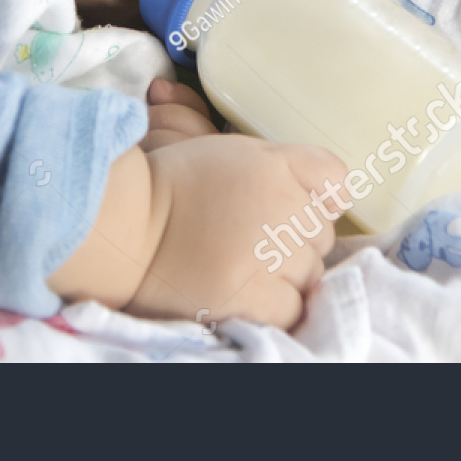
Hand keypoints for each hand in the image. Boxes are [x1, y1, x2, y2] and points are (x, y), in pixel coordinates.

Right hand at [49, 76, 346, 330]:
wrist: (123, 229)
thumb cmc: (174, 189)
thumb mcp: (231, 153)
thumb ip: (286, 167)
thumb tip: (338, 197)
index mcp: (273, 164)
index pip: (335, 179)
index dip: (316, 195)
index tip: (287, 205)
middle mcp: (278, 205)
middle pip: (322, 231)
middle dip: (293, 235)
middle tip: (245, 234)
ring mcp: (266, 254)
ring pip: (311, 272)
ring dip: (283, 273)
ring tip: (239, 263)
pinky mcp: (250, 297)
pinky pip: (292, 307)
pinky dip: (274, 305)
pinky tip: (243, 290)